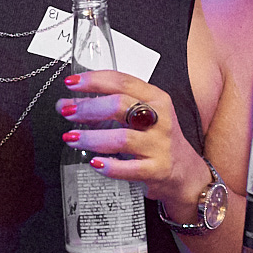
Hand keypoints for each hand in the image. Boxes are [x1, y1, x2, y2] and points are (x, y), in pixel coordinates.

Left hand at [56, 70, 209, 215]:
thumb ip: (110, 107)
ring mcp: (160, 145)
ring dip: (92, 137)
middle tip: (68, 112)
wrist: (185, 172)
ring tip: (72, 138)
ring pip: (122, 138)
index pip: (122, 81)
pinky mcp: (157, 169)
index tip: (72, 83)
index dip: (94, 80)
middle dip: (88, 107)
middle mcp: (160, 119)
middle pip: (120, 105)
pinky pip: (129, 168)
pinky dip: (109, 166)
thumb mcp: (142, 115)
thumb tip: (69, 104)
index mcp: (156, 98)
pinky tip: (94, 162)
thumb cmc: (158, 139)